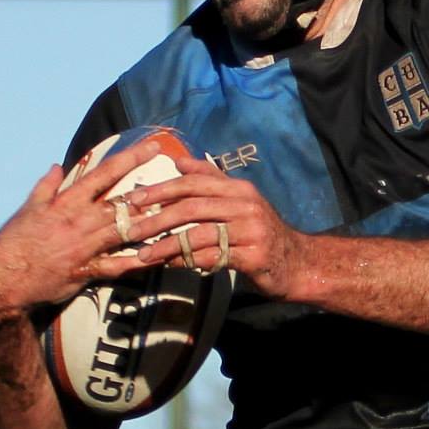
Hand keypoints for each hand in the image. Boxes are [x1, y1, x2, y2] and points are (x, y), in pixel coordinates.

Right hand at [0, 140, 180, 317]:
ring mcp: (84, 246)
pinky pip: (117, 267)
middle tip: (181, 180)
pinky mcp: (85, 271)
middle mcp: (80, 220)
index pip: (105, 173)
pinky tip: (158, 258)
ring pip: (126, 231)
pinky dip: (137, 263)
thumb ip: (46, 186)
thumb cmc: (14, 242)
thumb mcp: (28, 208)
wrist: (2, 278)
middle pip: (123, 201)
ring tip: (178, 215)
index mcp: (67, 201)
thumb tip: (57, 166)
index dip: (131, 158)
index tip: (153, 147)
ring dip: (152, 223)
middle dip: (153, 189)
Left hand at [104, 163, 311, 298]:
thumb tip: (179, 162)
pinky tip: (171, 265)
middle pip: (192, 206)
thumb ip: (210, 182)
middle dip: (157, 218)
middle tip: (131, 230)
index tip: (134, 199)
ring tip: (144, 255)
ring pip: (199, 233)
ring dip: (167, 245)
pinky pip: (212, 257)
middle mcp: (245, 205)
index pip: (193, 183)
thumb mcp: (238, 202)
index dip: (161, 189)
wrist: (297, 263)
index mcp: (237, 189)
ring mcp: (250, 230)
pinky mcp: (253, 256)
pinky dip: (188, 261)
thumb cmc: (260, 233)